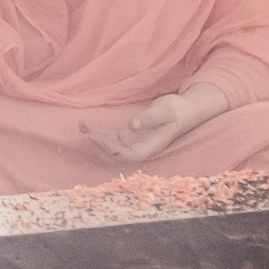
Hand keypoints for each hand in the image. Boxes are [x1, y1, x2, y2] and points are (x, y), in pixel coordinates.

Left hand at [82, 83, 230, 166]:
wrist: (184, 111)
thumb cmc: (176, 110)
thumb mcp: (165, 110)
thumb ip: (148, 118)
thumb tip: (132, 126)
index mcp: (151, 146)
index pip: (129, 156)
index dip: (112, 151)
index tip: (98, 138)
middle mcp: (141, 149)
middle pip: (116, 157)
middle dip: (99, 147)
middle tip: (86, 133)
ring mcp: (135, 145)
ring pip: (111, 151)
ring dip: (96, 141)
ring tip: (83, 127)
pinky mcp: (131, 138)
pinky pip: (112, 141)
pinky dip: (100, 135)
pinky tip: (88, 126)